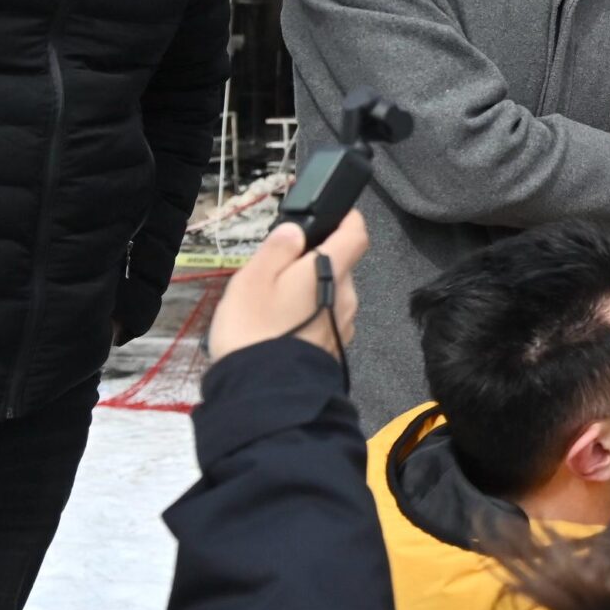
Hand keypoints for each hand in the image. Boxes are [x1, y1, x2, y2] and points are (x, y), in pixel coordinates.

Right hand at [209, 212, 367, 360]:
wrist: (264, 394)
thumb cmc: (255, 331)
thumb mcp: (253, 280)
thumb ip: (277, 250)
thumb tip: (295, 231)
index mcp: (331, 271)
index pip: (356, 234)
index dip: (348, 220)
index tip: (334, 215)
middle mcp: (347, 296)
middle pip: (339, 266)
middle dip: (314, 264)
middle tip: (277, 272)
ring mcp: (344, 325)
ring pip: (332, 295)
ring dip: (310, 293)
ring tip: (273, 306)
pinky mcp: (336, 349)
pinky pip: (326, 321)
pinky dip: (310, 318)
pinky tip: (283, 329)